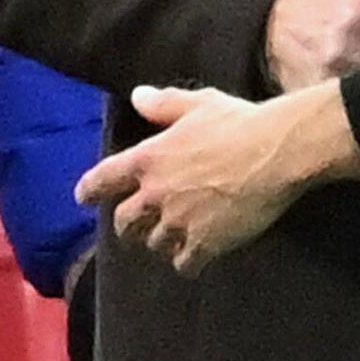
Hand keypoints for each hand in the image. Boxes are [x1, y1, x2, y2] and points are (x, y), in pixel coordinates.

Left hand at [77, 83, 359, 274]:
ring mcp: (178, 221)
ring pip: (153, 244)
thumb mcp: (199, 104)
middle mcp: (156, 194)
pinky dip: (186, 262)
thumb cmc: (239, 122)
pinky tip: (195, 258)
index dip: (89, 189)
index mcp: (149, 159)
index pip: (103, 179)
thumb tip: (137, 96)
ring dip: (160, 243)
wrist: (276, 152)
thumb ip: (164, 104)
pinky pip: (183, 264)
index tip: (83, 197)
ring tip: (172, 240)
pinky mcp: (204, 243)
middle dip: (126, 226)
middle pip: (123, 222)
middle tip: (135, 228)